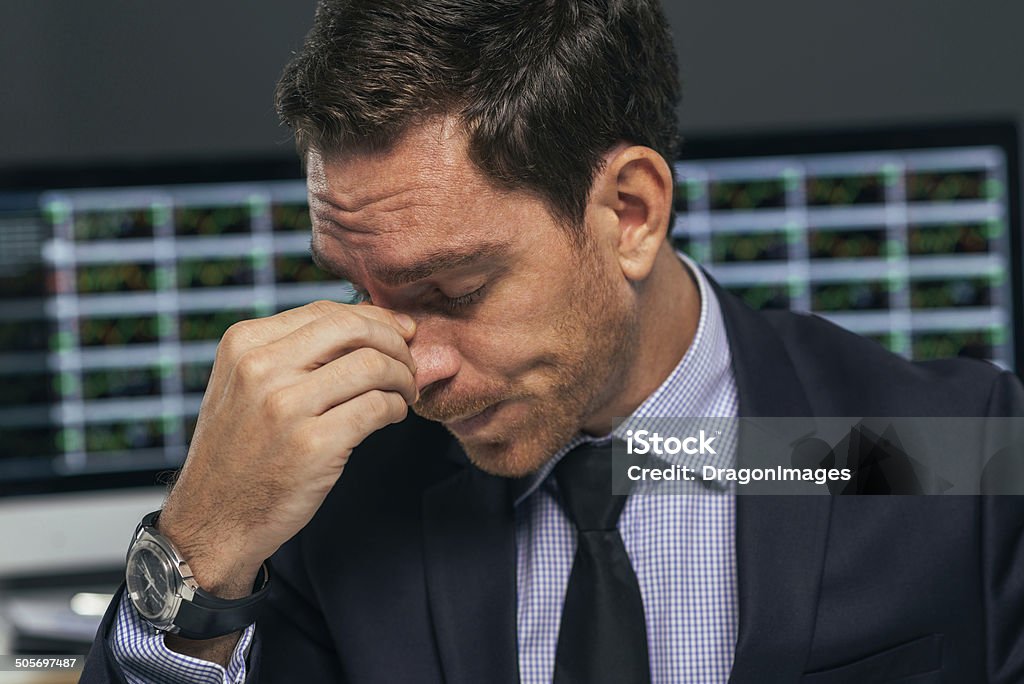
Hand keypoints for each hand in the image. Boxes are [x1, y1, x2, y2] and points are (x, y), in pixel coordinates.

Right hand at [157, 300, 416, 597]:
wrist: (213, 520)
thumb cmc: (242, 451)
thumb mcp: (247, 385)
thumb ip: (298, 352)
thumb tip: (379, 322)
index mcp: (244, 344)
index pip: (327, 312)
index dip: (374, 319)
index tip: (398, 333)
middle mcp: (260, 368)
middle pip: (355, 329)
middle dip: (395, 343)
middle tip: (408, 364)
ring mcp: (285, 407)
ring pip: (374, 365)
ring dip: (403, 377)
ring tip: (404, 393)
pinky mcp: (313, 446)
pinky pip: (379, 407)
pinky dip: (397, 407)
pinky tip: (393, 415)